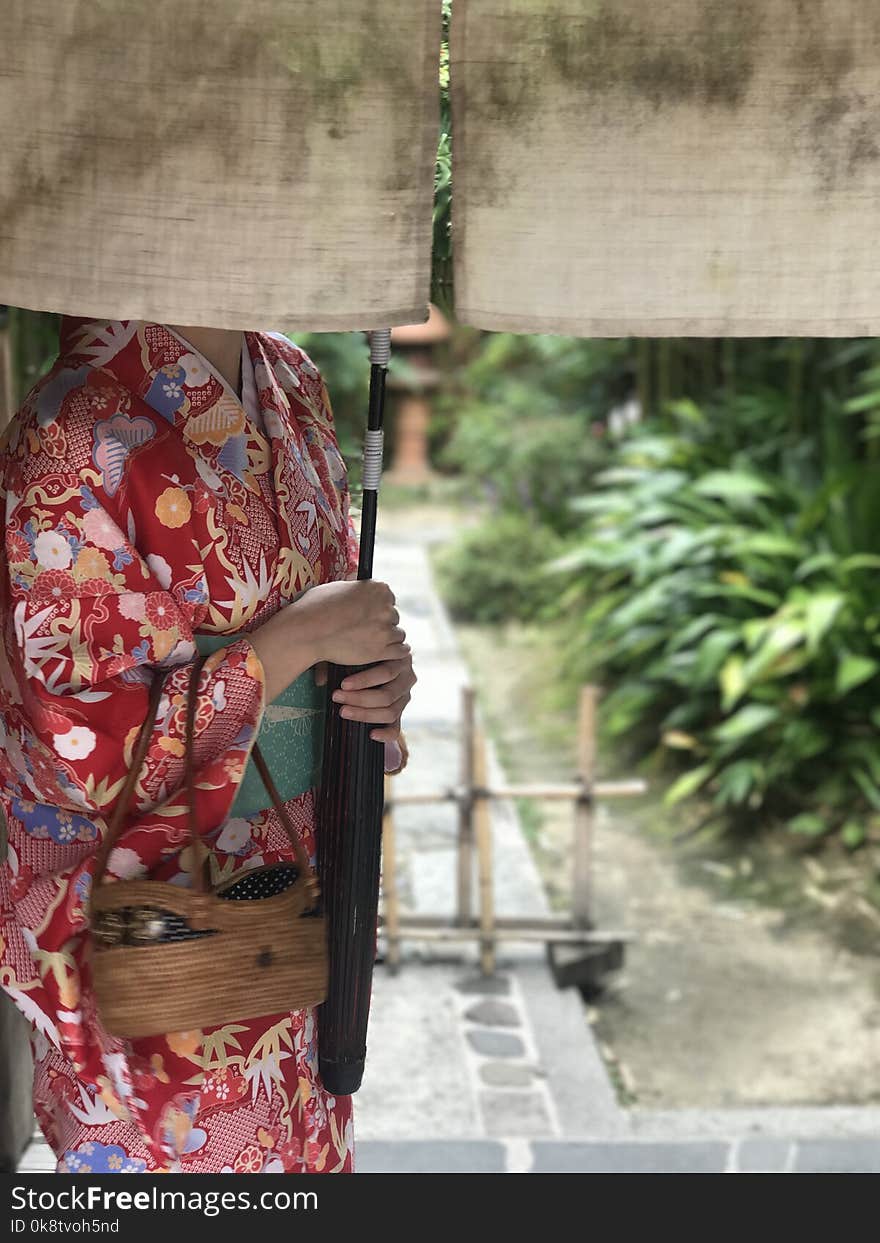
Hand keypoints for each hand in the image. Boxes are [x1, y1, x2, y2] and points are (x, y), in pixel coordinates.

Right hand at [293, 579, 408, 668]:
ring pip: (398, 634)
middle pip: (393, 616)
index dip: (379, 608)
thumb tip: (356, 592)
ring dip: (389, 638)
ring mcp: (385, 629)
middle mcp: (385, 607)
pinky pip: (400, 651)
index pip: (389, 598)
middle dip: (382, 624)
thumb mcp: (337, 588)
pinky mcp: (382, 650)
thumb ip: (355, 590)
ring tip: (375, 643)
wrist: (308, 631)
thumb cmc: (315, 608)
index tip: (371, 614)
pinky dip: (394, 652)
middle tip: (369, 630)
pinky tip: (388, 652)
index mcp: (377, 588)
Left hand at [328, 653, 416, 742]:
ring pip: (390, 712)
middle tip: (337, 697)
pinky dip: (386, 734)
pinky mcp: (400, 713)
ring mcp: (405, 697)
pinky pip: (396, 728)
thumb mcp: (354, 653)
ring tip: (343, 712)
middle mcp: (407, 678)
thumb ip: (339, 661)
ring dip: (365, 714)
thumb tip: (320, 680)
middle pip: (387, 694)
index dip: (365, 680)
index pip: (386, 672)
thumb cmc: (362, 654)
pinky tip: (371, 735)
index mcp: (399, 660)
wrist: (376, 662)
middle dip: (360, 698)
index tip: (343, 684)